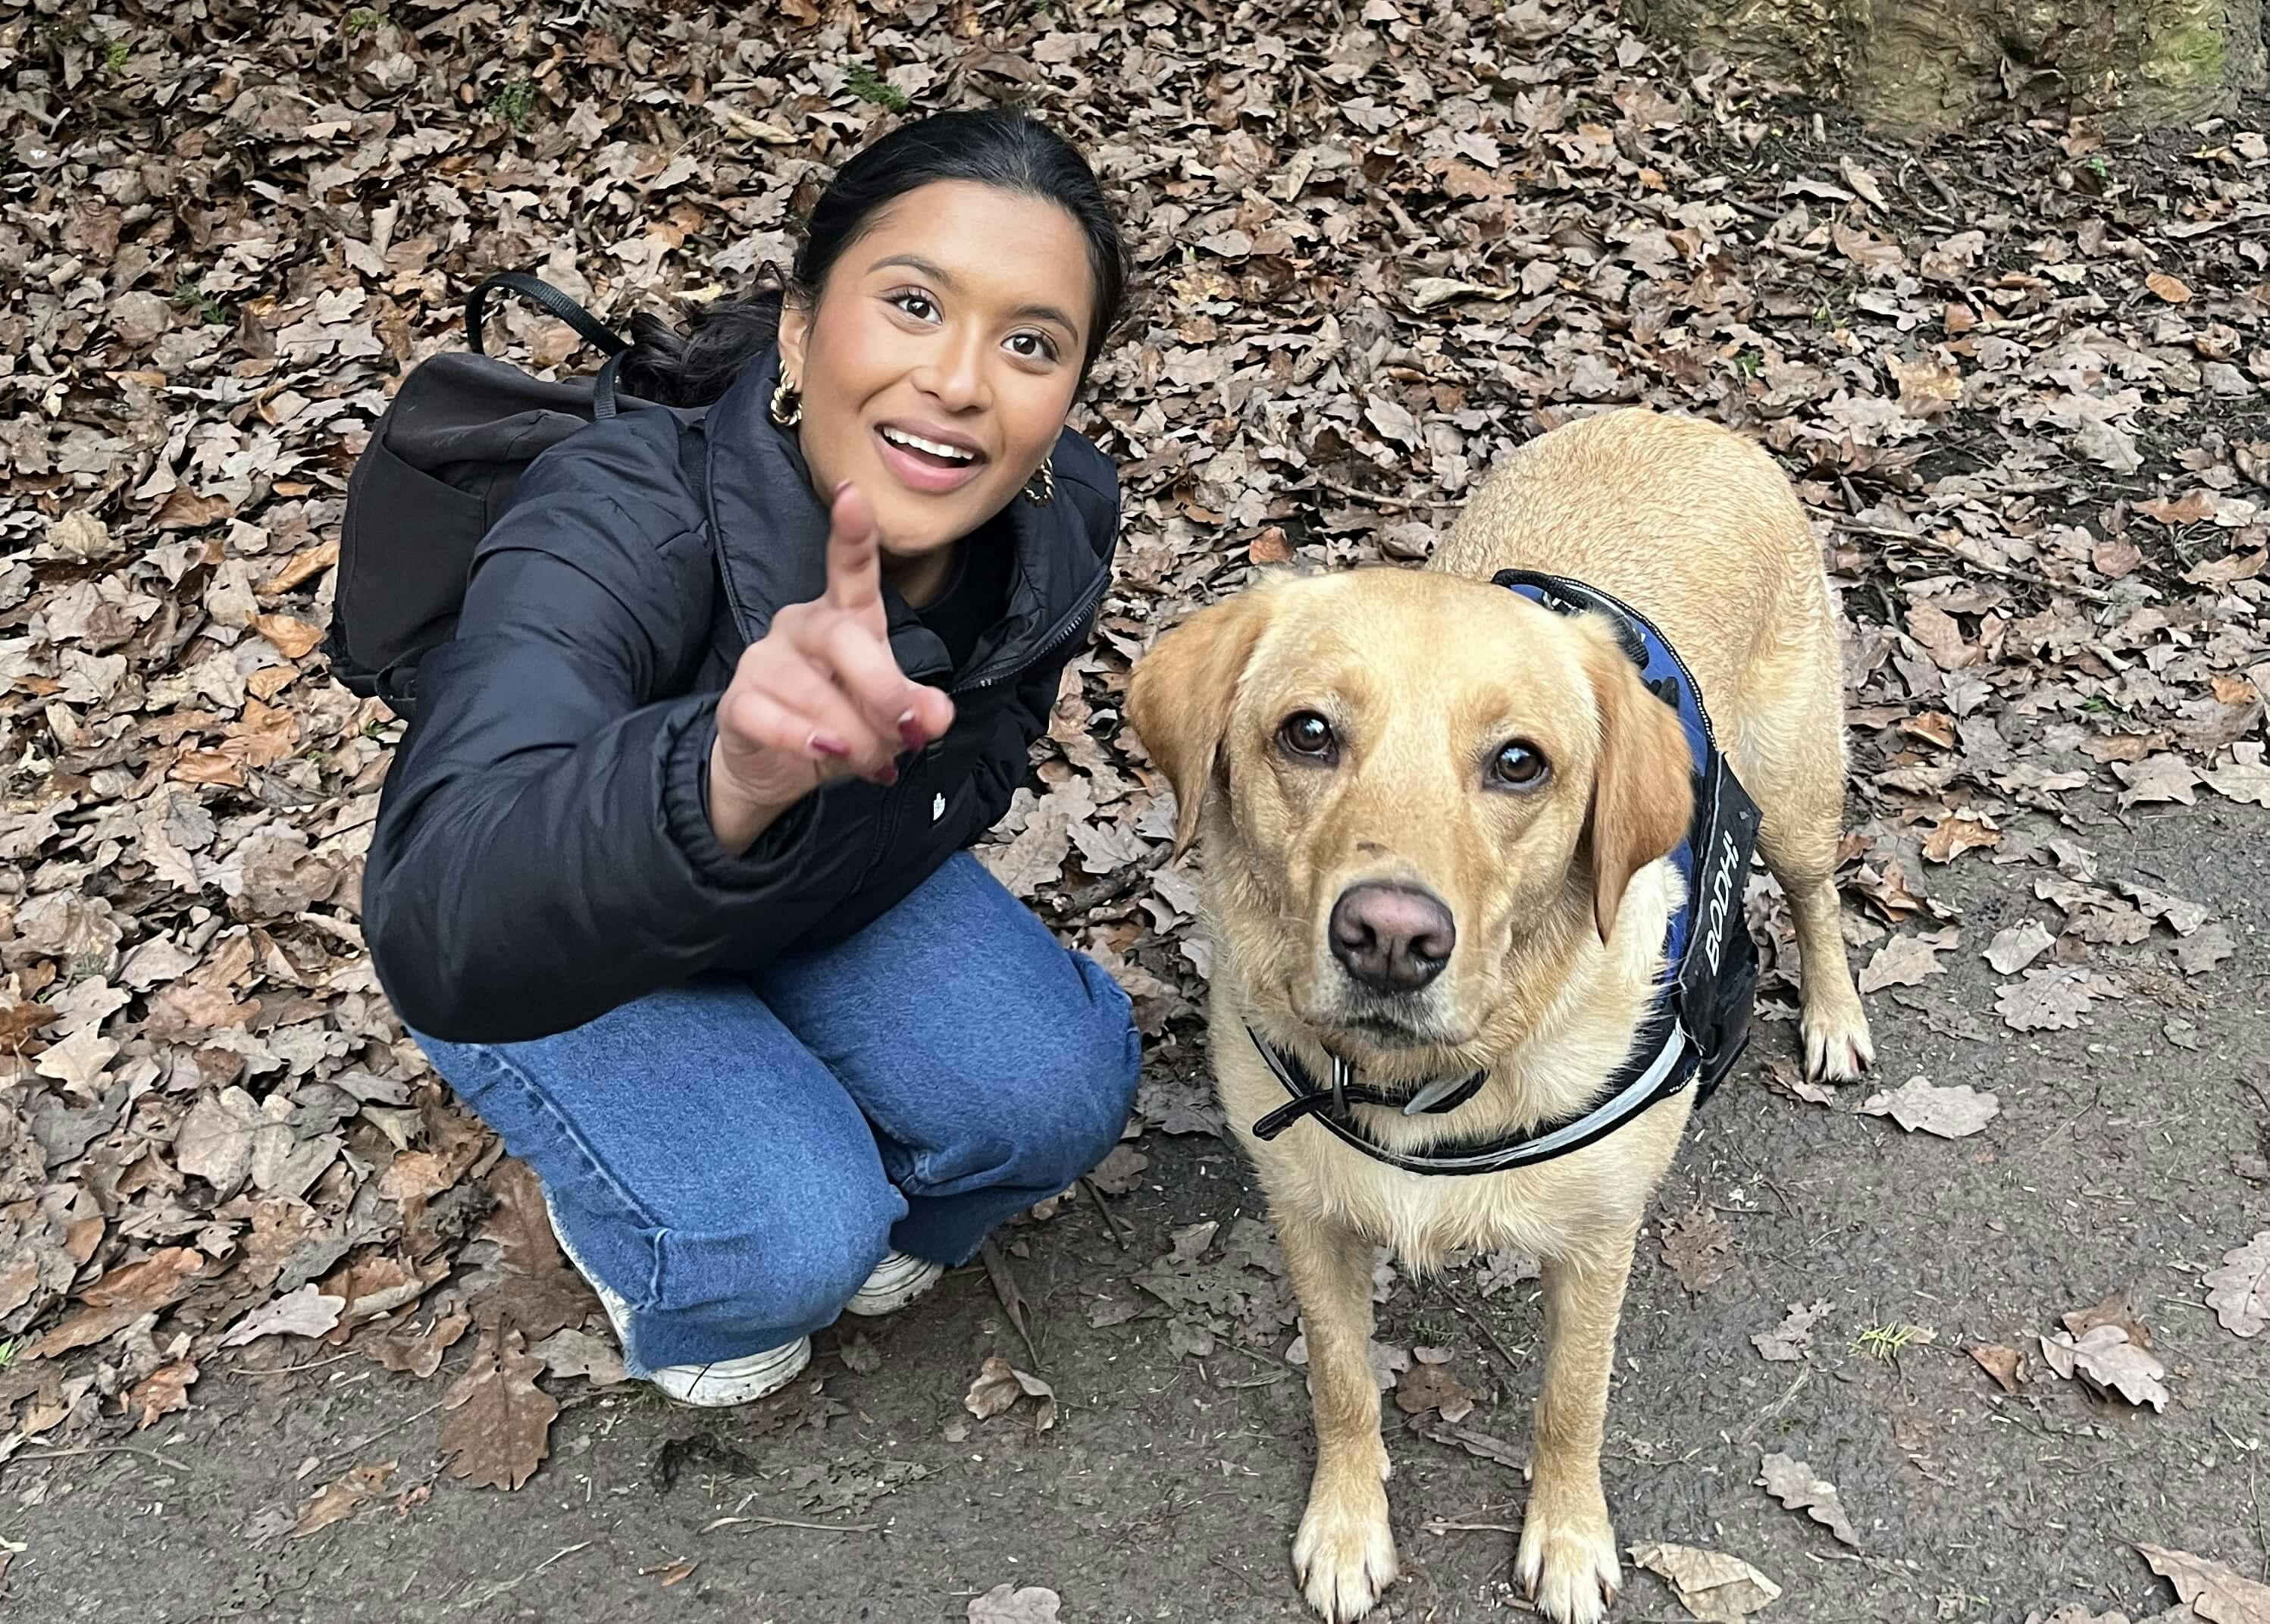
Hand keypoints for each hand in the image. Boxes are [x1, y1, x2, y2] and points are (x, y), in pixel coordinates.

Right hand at [706, 482, 954, 852]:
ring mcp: (763, 661)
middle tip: (906, 733)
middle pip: (842, 636)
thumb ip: (915, 709)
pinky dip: (804, 739)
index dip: (852, 533)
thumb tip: (936, 714)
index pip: (849, 568)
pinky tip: (825, 752)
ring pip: (811, 688)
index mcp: (843, 618)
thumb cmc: (839, 726)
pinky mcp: (737, 702)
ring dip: (853, 733)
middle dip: (882, 689)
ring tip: (871, 762)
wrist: (775, 771)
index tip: (854, 495)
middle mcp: (800, 627)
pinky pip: (770, 716)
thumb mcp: (888, 720)